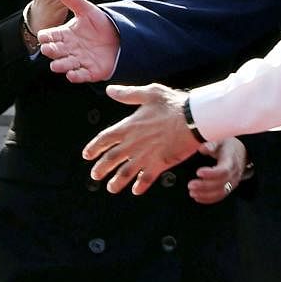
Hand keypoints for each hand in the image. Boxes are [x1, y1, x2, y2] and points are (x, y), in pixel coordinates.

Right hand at [38, 0, 119, 81]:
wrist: (120, 37)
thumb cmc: (100, 25)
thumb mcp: (87, 10)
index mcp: (65, 34)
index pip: (48, 36)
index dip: (46, 37)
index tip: (45, 36)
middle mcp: (68, 48)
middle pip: (53, 51)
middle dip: (51, 51)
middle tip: (50, 49)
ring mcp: (78, 60)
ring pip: (63, 65)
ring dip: (60, 65)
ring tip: (58, 65)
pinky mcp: (89, 71)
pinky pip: (79, 76)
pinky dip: (75, 76)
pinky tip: (73, 74)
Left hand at [83, 82, 199, 194]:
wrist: (193, 119)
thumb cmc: (173, 104)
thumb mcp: (149, 93)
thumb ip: (128, 94)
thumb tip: (110, 90)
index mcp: (129, 126)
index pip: (104, 139)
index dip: (94, 148)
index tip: (87, 155)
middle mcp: (133, 144)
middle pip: (110, 159)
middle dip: (100, 169)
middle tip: (95, 175)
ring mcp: (145, 156)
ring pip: (124, 173)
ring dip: (116, 182)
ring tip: (111, 188)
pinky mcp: (159, 164)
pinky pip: (146, 179)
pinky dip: (139, 186)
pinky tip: (136, 190)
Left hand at [188, 137, 250, 203]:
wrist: (242, 154)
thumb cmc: (228, 147)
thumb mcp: (221, 142)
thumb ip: (211, 145)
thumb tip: (202, 148)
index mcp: (231, 161)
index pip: (223, 171)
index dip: (211, 174)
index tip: (198, 172)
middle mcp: (234, 174)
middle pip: (221, 184)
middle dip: (204, 186)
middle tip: (190, 185)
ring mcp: (233, 182)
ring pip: (220, 193)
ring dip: (205, 195)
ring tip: (192, 192)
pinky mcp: (229, 188)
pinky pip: (220, 197)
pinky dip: (208, 199)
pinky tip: (197, 197)